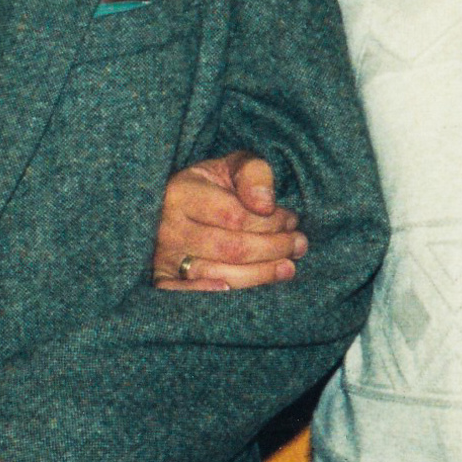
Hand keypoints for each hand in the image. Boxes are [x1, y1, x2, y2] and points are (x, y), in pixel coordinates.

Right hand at [153, 152, 305, 290]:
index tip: (292, 220)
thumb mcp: (232, 166)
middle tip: (298, 245)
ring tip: (288, 267)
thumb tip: (265, 206)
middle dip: (274, 249)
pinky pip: (185, 294)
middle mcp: (168, 227)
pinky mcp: (163, 279)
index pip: (236, 217)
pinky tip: (234, 290)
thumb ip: (254, 173)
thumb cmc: (211, 187)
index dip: (272, 222)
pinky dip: (209, 294)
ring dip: (260, 275)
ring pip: (219, 275)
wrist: (172, 204)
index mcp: (182, 193)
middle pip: (232, 249)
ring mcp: (164, 256)